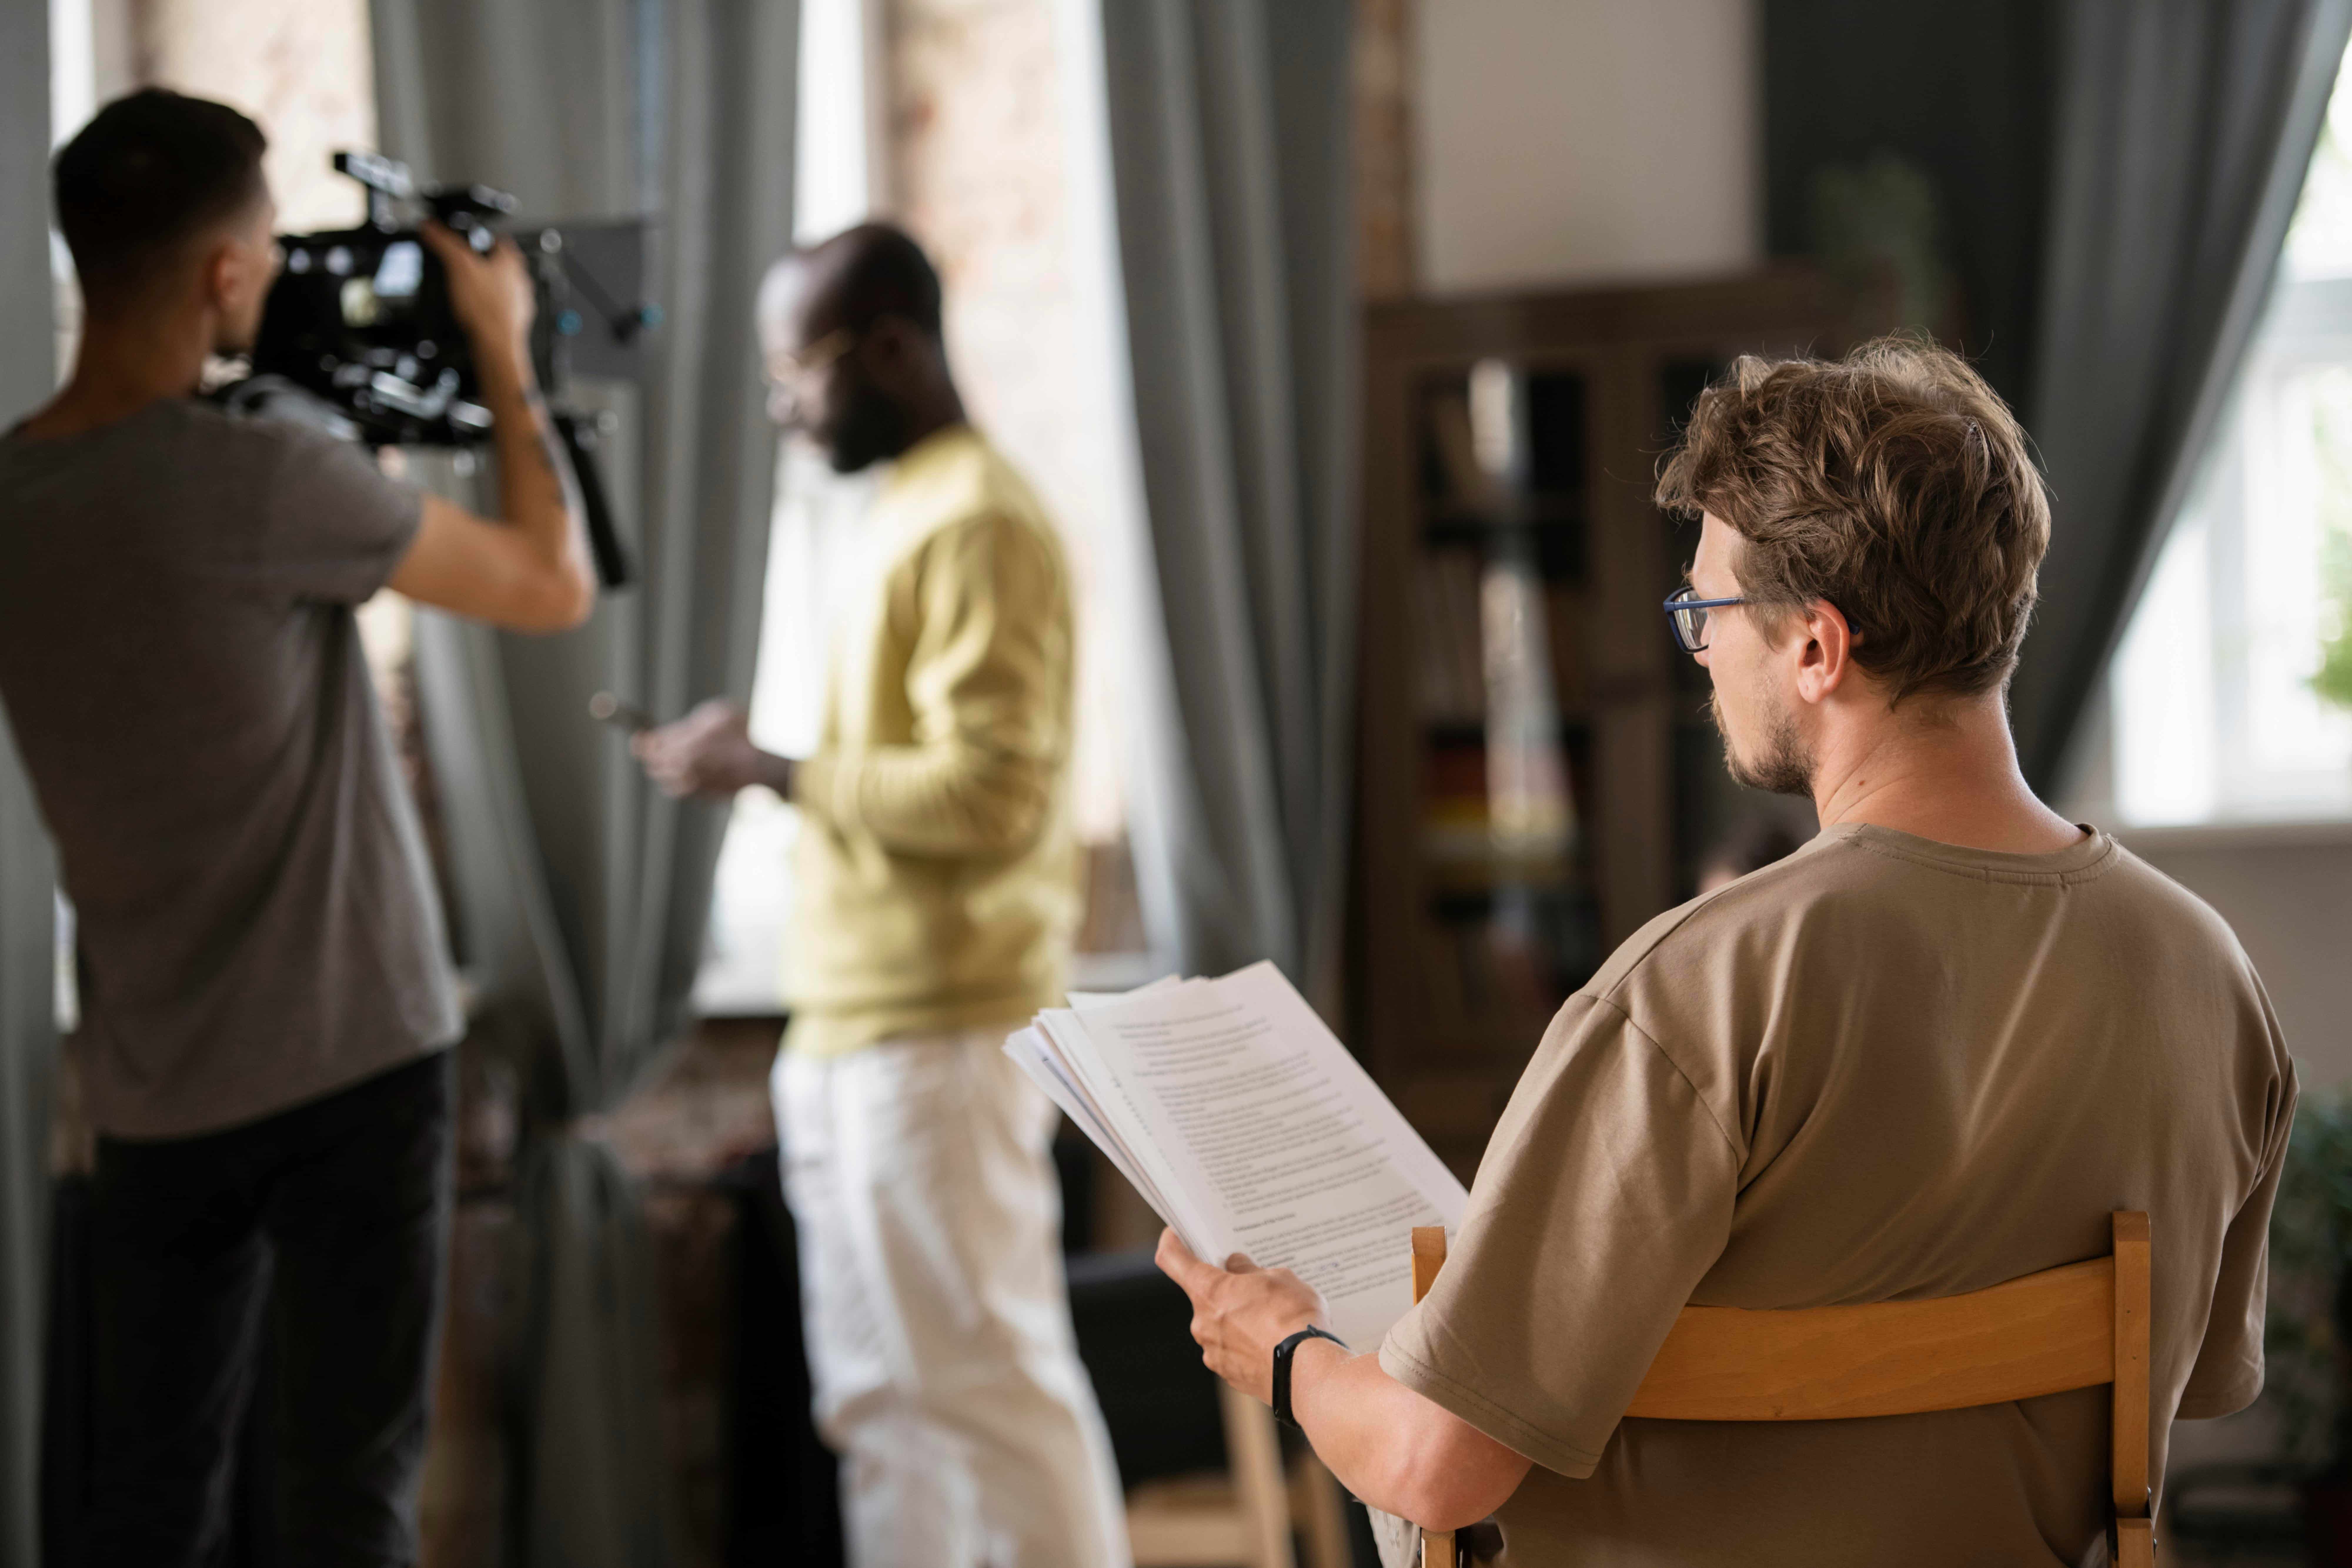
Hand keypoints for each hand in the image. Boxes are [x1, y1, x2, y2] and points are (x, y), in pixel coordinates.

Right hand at [421, 221, 534, 357]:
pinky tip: (479, 310)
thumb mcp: (458, 265)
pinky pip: (504, 308)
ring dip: (492, 285)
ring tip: (475, 287)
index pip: (502, 241)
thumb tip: (430, 227)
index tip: (481, 239)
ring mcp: (520, 302)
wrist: (497, 343)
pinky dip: (492, 306)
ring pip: (506, 287)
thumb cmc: (485, 307)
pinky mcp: (516, 321)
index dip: (488, 238)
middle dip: (489, 263)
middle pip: (506, 265)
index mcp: (511, 262)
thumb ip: (443, 243)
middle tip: (474, 263)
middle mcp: (521, 281)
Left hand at [631, 699, 781, 799]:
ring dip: (665, 772)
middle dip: (652, 757)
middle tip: (653, 750)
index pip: (652, 745)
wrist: (765, 766)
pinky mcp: (703, 796)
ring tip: (672, 763)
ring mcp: (693, 784)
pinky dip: (682, 783)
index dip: (643, 742)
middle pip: (654, 765)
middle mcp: (684, 767)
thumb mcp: (718, 715)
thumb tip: (668, 734)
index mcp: (685, 744)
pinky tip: (691, 774)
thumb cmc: (745, 734)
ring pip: (665, 781)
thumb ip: (690, 725)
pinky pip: (683, 791)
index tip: (639, 739)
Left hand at [1156, 1228, 1329, 1403]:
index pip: (1172, 1260)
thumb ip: (1250, 1270)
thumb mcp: (1278, 1278)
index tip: (1175, 1235)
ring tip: (1273, 1317)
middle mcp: (1202, 1323)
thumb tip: (1236, 1266)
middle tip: (1254, 1285)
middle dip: (1226, 1289)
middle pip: (1204, 1295)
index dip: (1172, 1243)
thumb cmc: (1293, 1318)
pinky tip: (1272, 1340)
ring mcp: (1214, 1352)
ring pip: (1219, 1324)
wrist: (1308, 1371)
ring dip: (1238, 1318)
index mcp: (1209, 1291)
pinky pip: (1232, 1350)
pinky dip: (1247, 1343)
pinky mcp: (1229, 1374)